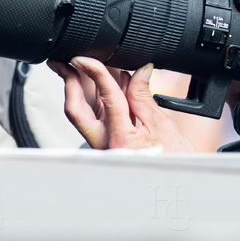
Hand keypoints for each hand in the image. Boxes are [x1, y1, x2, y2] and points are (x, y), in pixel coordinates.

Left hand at [47, 57, 194, 151]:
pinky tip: (111, 84)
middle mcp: (105, 144)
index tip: (84, 58)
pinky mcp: (109, 143)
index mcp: (119, 138)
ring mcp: (104, 145)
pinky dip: (103, 99)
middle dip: (69, 83)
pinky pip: (100, 117)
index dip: (94, 73)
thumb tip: (139, 70)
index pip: (104, 97)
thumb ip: (144, 95)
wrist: (175, 182)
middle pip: (77, 110)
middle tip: (64, 62)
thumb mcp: (162, 124)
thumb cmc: (172, 160)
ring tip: (85, 67)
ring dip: (84, 89)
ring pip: (86, 113)